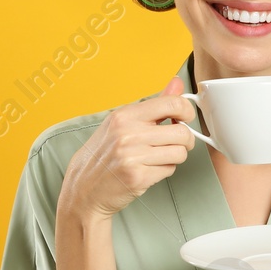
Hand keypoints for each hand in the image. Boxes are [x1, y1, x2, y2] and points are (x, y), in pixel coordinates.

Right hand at [59, 76, 195, 220]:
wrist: (84, 187)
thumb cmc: (104, 154)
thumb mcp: (122, 122)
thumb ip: (154, 104)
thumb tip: (176, 82)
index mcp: (125, 115)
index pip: (172, 103)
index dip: (187, 111)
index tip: (185, 118)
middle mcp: (128, 133)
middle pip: (182, 132)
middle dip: (185, 140)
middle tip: (176, 143)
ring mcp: (132, 156)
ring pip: (180, 153)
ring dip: (175, 157)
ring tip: (159, 157)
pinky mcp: (138, 177)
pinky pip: (170, 170)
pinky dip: (164, 171)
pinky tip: (149, 169)